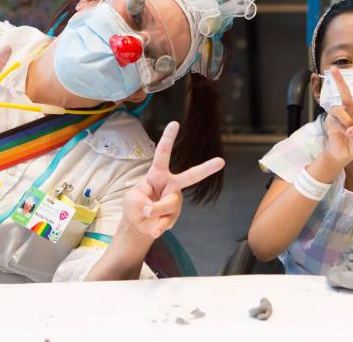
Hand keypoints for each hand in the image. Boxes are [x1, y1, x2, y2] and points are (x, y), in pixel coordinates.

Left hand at [123, 121, 224, 238]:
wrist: (139, 224)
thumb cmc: (135, 205)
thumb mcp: (132, 200)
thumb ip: (142, 202)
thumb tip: (152, 209)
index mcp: (157, 174)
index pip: (163, 154)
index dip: (168, 138)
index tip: (175, 123)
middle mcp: (171, 185)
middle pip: (190, 176)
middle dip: (206, 169)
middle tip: (221, 162)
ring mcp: (175, 200)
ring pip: (171, 203)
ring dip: (156, 210)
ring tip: (147, 214)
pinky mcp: (174, 216)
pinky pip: (168, 221)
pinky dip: (158, 226)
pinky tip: (154, 228)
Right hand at [321, 60, 352, 165]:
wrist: (343, 154)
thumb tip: (350, 129)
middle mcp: (350, 109)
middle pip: (344, 91)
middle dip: (339, 79)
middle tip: (333, 68)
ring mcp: (338, 114)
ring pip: (338, 108)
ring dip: (346, 120)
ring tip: (349, 131)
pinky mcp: (330, 121)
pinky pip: (334, 120)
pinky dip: (340, 128)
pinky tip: (342, 134)